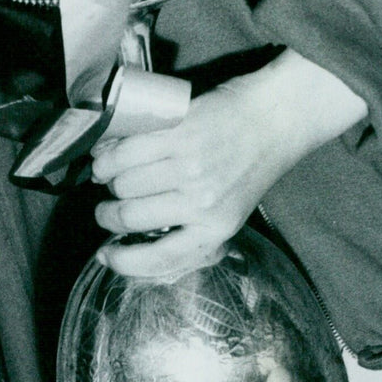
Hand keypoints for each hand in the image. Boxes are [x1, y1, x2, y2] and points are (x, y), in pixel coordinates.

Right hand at [91, 49, 366, 279]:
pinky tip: (106, 156)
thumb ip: (193, 229)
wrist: (276, 119)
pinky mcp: (180, 133)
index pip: (160, 258)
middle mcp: (202, 202)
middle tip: (106, 209)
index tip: (106, 255)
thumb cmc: (251, 165)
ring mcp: (190, 166)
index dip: (124, 261)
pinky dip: (108, 155)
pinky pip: (126, 150)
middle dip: (107, 215)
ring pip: (123, 183)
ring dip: (107, 181)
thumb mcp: (229, 210)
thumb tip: (138, 243)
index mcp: (216, 229)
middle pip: (129, 216)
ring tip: (107, 177)